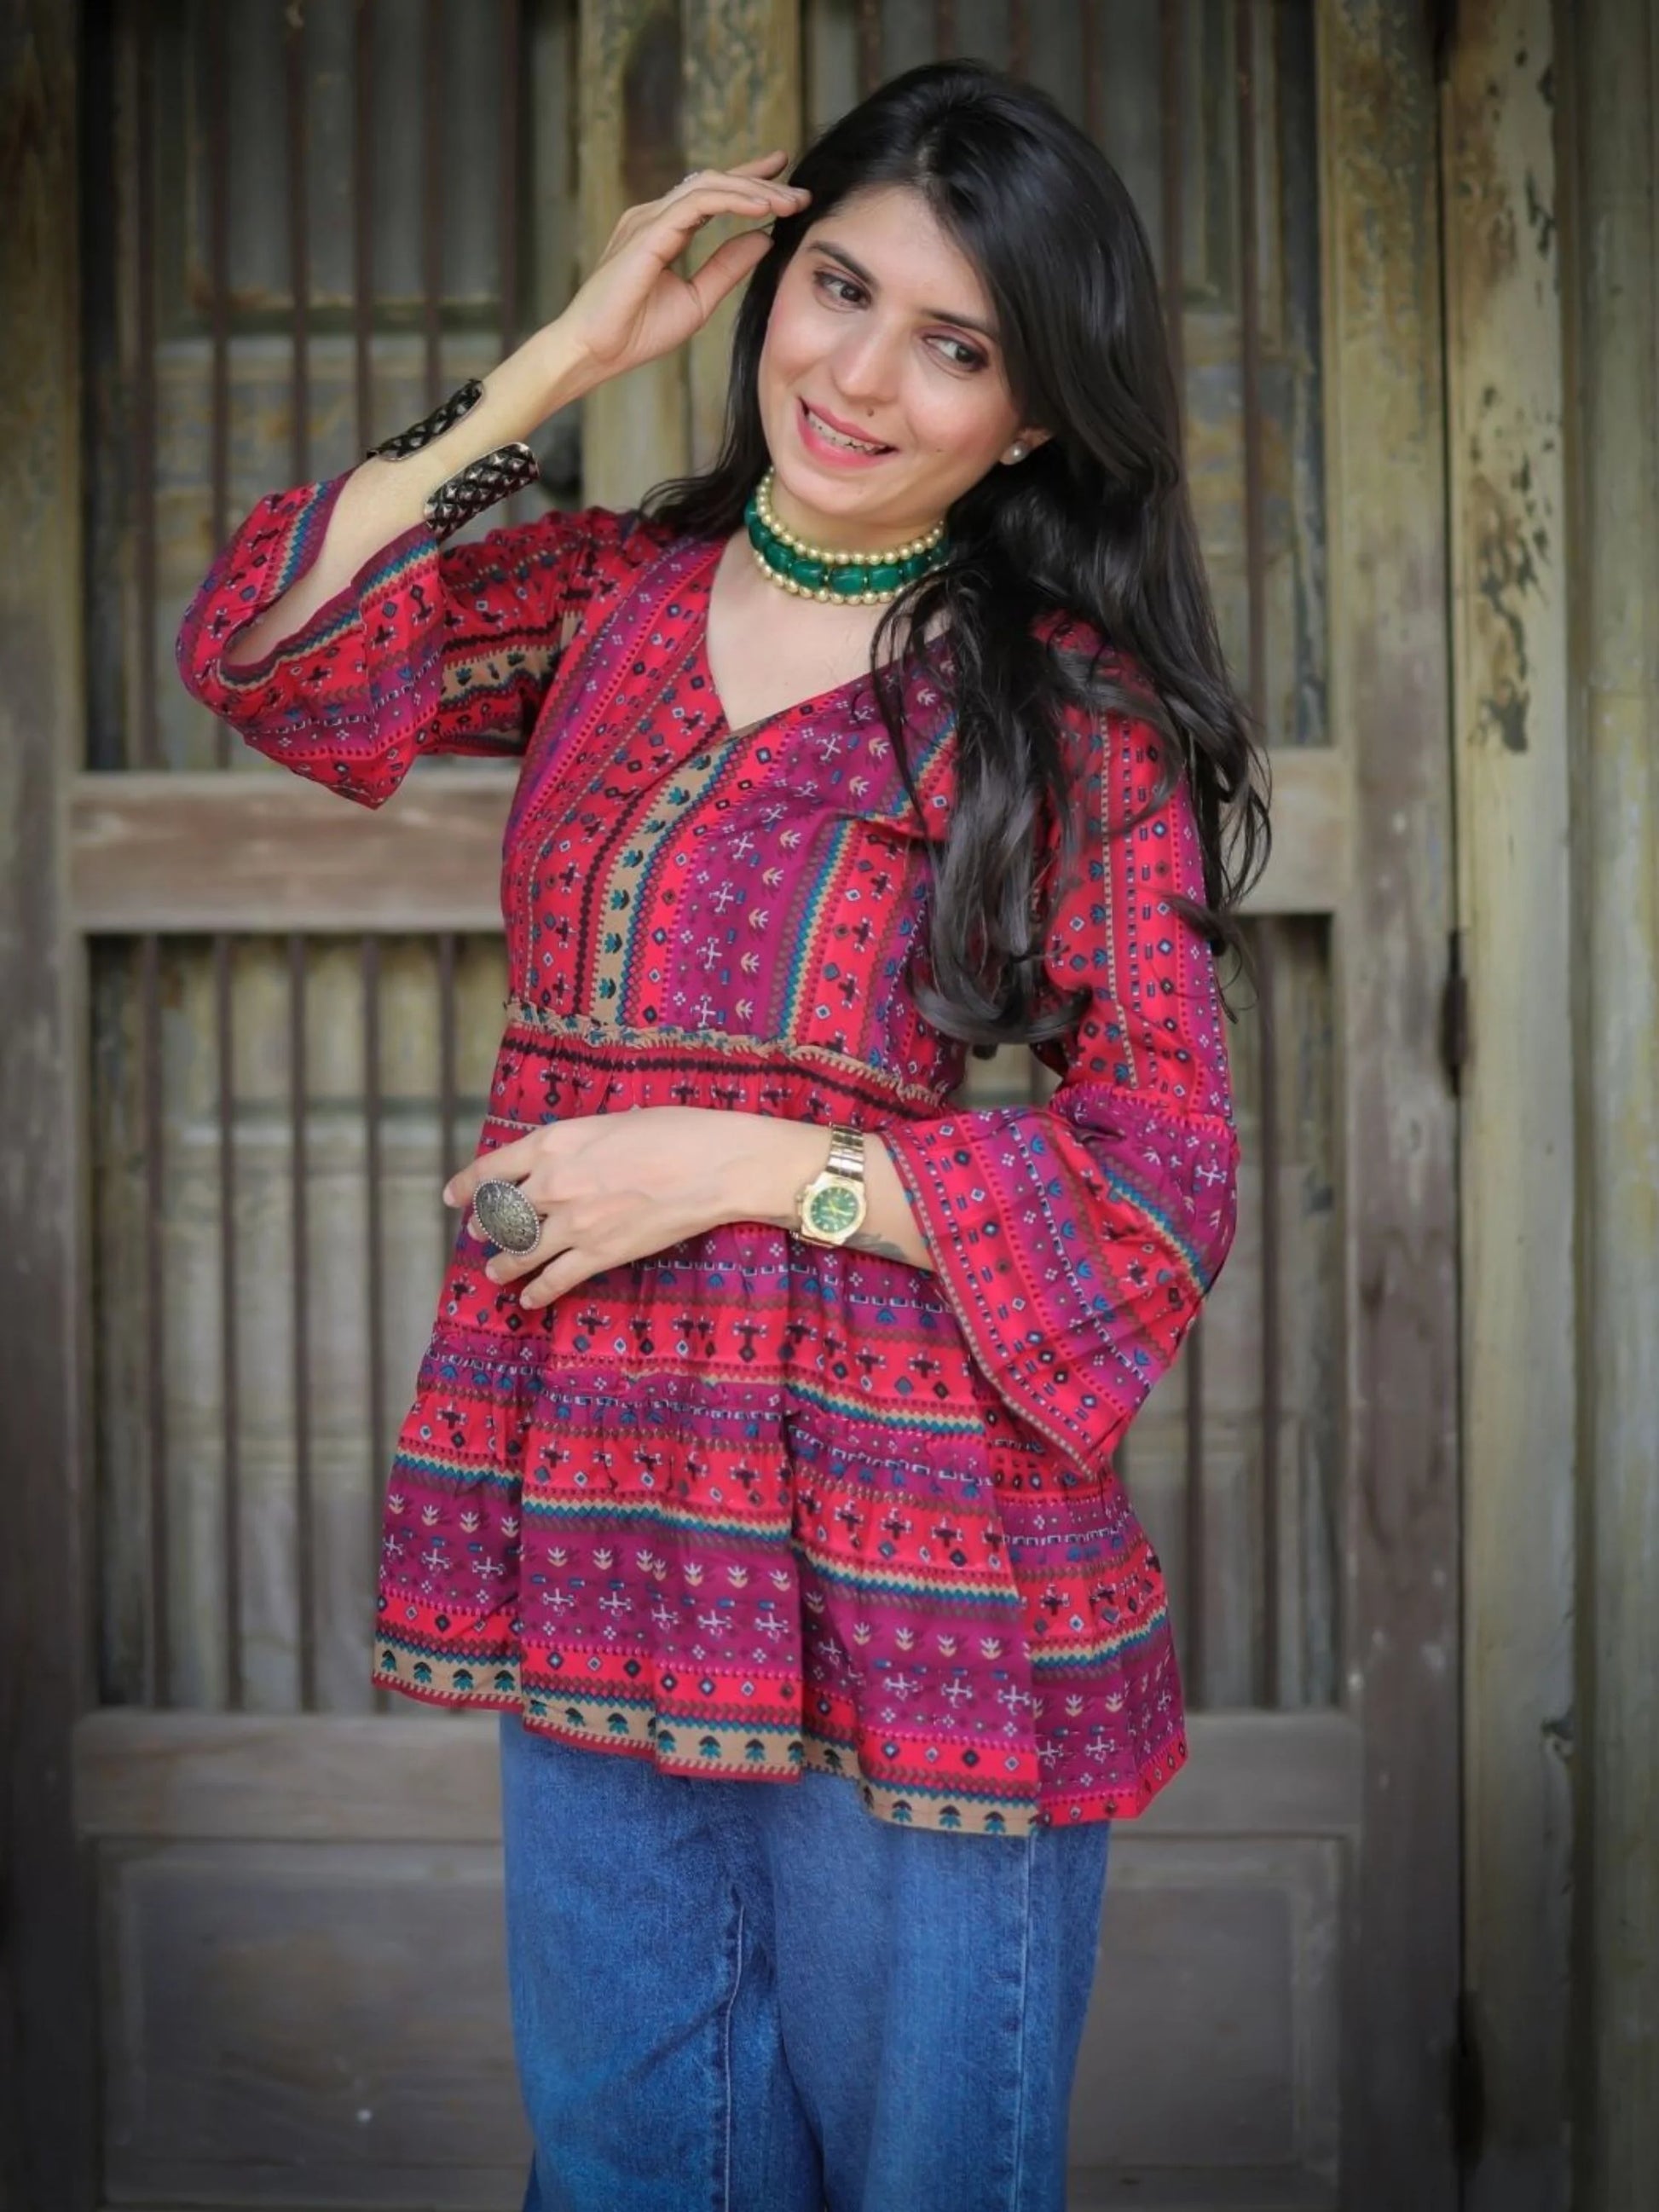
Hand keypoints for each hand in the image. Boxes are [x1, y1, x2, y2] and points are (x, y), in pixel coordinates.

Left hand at [441, 1107, 755, 1307]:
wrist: (713, 1166)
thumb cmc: (674, 1132)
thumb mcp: (611, 1122)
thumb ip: (578, 1144)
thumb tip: (567, 1158)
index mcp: (552, 1144)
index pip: (491, 1169)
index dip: (466, 1185)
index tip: (453, 1197)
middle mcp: (552, 1184)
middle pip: (501, 1214)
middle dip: (485, 1226)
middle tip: (478, 1233)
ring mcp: (573, 1223)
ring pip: (520, 1251)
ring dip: (502, 1264)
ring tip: (495, 1271)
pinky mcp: (599, 1254)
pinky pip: (556, 1279)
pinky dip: (538, 1293)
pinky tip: (530, 1300)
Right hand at [556, 150, 809, 377]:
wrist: (596, 351)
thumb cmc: (636, 332)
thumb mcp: (697, 300)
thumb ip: (727, 267)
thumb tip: (764, 240)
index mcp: (664, 230)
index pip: (712, 195)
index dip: (749, 182)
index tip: (785, 181)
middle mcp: (655, 216)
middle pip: (715, 183)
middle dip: (760, 182)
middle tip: (800, 192)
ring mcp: (648, 219)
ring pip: (709, 186)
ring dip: (753, 190)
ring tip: (789, 201)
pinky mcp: (647, 231)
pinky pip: (696, 204)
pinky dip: (732, 202)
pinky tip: (762, 209)